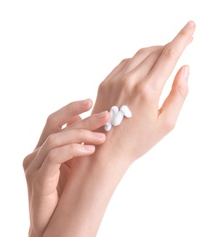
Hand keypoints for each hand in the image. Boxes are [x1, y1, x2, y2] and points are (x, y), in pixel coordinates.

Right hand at [23, 99, 108, 236]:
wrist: (53, 225)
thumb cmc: (66, 194)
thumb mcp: (74, 167)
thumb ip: (77, 147)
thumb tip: (89, 126)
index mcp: (44, 148)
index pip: (55, 120)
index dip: (71, 109)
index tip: (90, 101)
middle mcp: (36, 153)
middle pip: (57, 125)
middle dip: (83, 118)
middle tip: (106, 115)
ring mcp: (34, 166)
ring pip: (56, 139)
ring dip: (81, 135)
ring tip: (103, 138)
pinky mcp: (37, 179)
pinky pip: (54, 157)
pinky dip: (73, 150)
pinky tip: (90, 150)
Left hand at [92, 21, 195, 163]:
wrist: (106, 150)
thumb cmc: (138, 141)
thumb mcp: (166, 123)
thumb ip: (179, 93)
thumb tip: (184, 69)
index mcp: (148, 90)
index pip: (169, 55)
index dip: (182, 38)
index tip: (191, 27)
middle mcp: (130, 81)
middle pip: (154, 52)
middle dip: (170, 46)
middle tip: (180, 45)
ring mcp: (114, 80)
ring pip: (139, 55)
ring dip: (154, 52)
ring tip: (163, 57)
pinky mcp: (104, 83)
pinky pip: (124, 63)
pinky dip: (137, 60)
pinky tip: (143, 67)